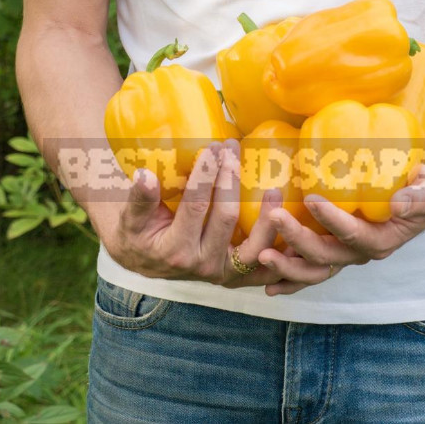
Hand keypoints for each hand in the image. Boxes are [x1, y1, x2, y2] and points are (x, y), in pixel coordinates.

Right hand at [103, 140, 286, 287]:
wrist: (145, 260)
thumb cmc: (138, 232)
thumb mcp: (130, 218)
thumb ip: (138, 198)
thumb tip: (145, 175)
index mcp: (175, 251)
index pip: (195, 206)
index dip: (205, 175)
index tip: (212, 147)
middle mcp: (203, 266)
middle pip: (227, 219)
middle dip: (231, 179)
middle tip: (234, 149)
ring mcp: (225, 274)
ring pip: (256, 247)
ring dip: (267, 218)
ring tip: (273, 188)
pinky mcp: (240, 276)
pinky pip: (267, 268)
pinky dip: (283, 252)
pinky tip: (294, 227)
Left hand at [257, 162, 424, 294]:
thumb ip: (419, 195)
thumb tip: (398, 202)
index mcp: (383, 240)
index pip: (354, 234)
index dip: (332, 219)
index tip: (312, 198)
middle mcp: (362, 252)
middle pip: (326, 256)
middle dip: (297, 240)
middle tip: (273, 217)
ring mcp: (347, 254)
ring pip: (314, 269)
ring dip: (287, 265)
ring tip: (262, 254)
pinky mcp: (336, 248)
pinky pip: (310, 269)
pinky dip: (289, 277)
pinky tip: (267, 280)